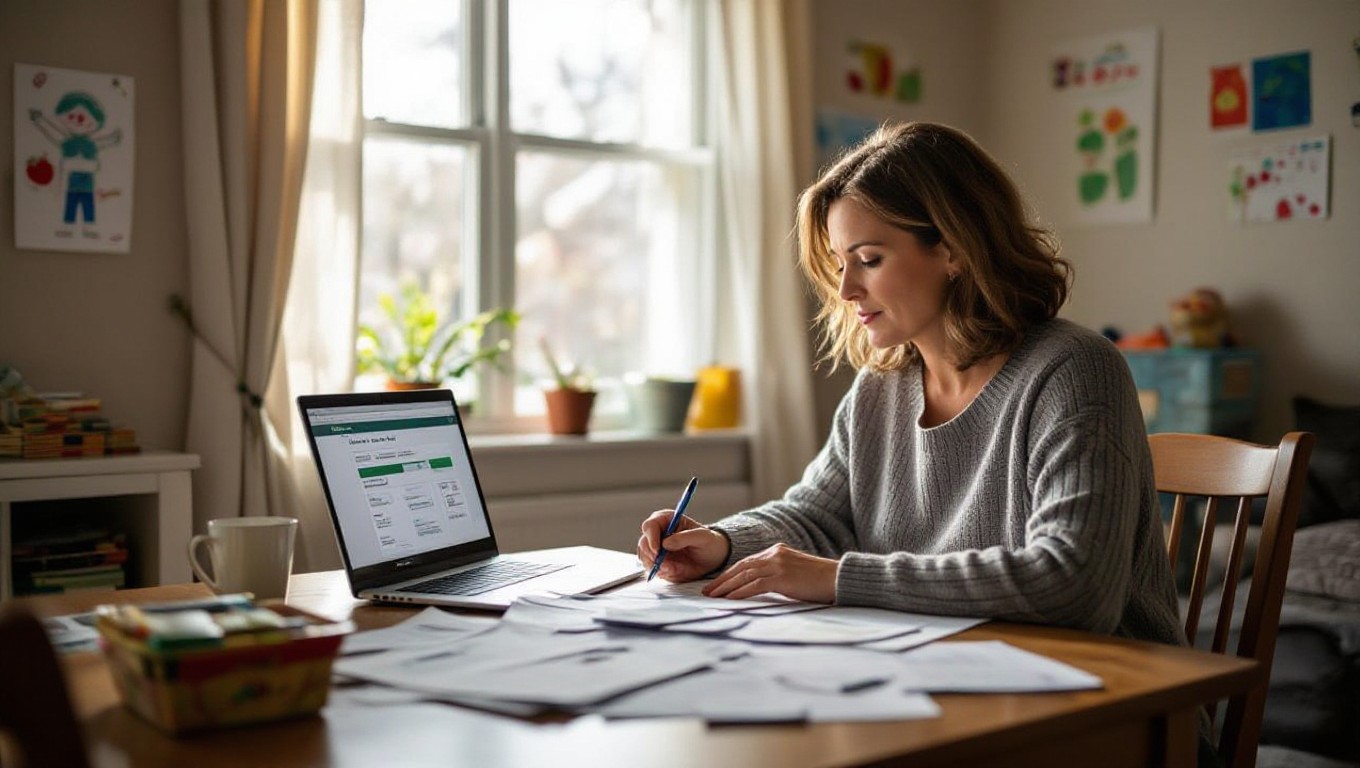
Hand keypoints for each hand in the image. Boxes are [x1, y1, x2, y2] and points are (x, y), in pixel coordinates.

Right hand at [637, 509, 727, 582]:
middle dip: (652, 556)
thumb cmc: (709, 542)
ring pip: (645, 557)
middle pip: (643, 543)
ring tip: (672, 569)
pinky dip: (660, 572)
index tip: (658, 551)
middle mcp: (658, 533)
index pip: (650, 525)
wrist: (712, 558)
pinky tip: (672, 571)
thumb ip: (685, 537)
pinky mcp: (658, 562)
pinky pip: (651, 568)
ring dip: (656, 566)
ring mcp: (656, 548)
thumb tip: (666, 543)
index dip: (651, 538)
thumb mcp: (703, 537)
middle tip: (666, 565)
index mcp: (667, 520)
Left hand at [703, 543, 837, 602]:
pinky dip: (740, 592)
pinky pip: (755, 585)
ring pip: (744, 575)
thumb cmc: (819, 580)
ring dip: (726, 587)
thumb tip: (759, 586)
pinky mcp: (781, 577)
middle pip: (741, 567)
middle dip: (722, 580)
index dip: (730, 573)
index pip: (747, 562)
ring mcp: (777, 564)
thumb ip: (777, 575)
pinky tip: (730, 599)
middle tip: (707, 591)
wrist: (837, 578)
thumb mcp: (794, 572)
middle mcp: (774, 554)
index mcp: (777, 551)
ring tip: (713, 596)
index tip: (717, 584)